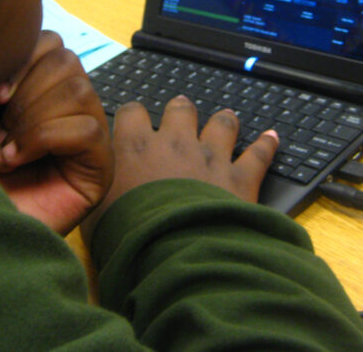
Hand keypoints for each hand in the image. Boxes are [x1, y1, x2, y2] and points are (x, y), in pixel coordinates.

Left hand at [0, 31, 112, 234]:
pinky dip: (43, 139)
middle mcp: (71, 110)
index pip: (54, 43)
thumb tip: (2, 36)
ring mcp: (89, 140)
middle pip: (67, 61)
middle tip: (0, 131)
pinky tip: (16, 160)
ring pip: (78, 90)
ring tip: (7, 149)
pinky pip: (85, 128)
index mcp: (43, 90)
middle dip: (25, 94)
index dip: (23, 59)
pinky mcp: (99, 169)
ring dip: (31, 119)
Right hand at [81, 95, 278, 244]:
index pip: (131, 112)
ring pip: (221, 123)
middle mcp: (174, 144)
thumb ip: (97, 192)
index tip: (134, 122)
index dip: (134, 115)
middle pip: (179, 109)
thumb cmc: (129, 237)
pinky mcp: (240, 177)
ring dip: (223, 121)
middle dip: (180, 110)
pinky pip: (259, 153)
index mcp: (135, 148)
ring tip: (225, 119)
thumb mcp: (95, 216)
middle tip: (180, 115)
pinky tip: (272, 138)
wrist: (173, 253)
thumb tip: (90, 191)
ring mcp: (210, 157)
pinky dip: (267, 145)